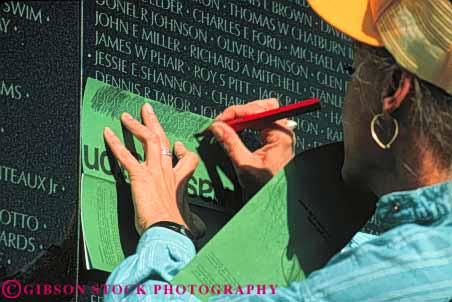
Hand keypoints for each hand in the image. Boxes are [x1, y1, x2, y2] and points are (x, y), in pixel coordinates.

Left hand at [103, 103, 200, 235]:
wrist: (169, 231)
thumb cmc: (178, 229)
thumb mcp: (192, 223)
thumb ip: (195, 222)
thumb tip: (200, 230)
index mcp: (180, 181)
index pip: (187, 158)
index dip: (183, 150)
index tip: (178, 145)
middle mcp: (168, 171)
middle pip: (163, 140)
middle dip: (154, 122)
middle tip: (147, 109)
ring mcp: (154, 171)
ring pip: (148, 140)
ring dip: (136, 125)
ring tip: (125, 116)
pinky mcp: (140, 176)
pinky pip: (126, 155)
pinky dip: (115, 143)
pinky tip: (107, 133)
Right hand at [209, 99, 295, 196]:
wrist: (276, 202)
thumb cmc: (267, 188)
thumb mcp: (245, 166)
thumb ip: (231, 144)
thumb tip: (218, 127)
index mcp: (280, 135)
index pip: (258, 110)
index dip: (237, 112)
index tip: (221, 120)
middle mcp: (283, 132)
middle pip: (262, 107)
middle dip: (241, 111)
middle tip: (224, 122)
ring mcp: (280, 135)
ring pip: (261, 113)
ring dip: (243, 117)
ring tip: (227, 126)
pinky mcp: (275, 141)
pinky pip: (261, 123)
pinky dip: (247, 124)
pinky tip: (236, 130)